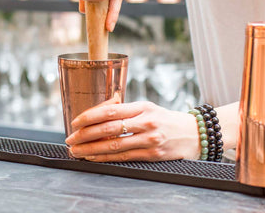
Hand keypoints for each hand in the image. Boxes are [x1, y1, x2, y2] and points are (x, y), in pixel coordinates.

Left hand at [66, 100, 200, 161]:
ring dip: (91, 149)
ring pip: (114, 145)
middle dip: (85, 134)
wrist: (194, 133)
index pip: (111, 110)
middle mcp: (145, 121)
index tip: (75, 121)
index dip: (90, 116)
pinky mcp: (153, 155)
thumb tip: (100, 112)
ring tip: (76, 151)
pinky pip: (124, 157)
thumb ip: (126, 109)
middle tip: (70, 139)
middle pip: (109, 128)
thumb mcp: (148, 107)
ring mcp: (150, 139)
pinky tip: (94, 158)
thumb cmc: (165, 119)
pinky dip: (106, 158)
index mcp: (142, 106)